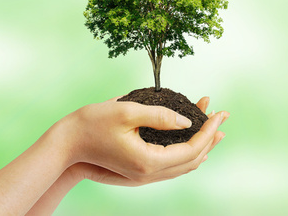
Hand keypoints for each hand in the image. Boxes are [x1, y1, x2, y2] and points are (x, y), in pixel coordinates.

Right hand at [59, 96, 228, 183]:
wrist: (65, 146)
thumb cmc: (91, 124)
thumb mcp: (127, 111)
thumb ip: (161, 116)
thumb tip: (188, 121)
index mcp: (149, 160)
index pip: (192, 148)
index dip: (209, 130)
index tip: (219, 112)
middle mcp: (149, 173)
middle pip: (193, 160)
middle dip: (210, 137)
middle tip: (222, 117)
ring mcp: (143, 176)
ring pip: (184, 166)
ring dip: (202, 147)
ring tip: (215, 130)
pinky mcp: (138, 173)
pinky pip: (172, 168)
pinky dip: (187, 155)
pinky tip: (193, 145)